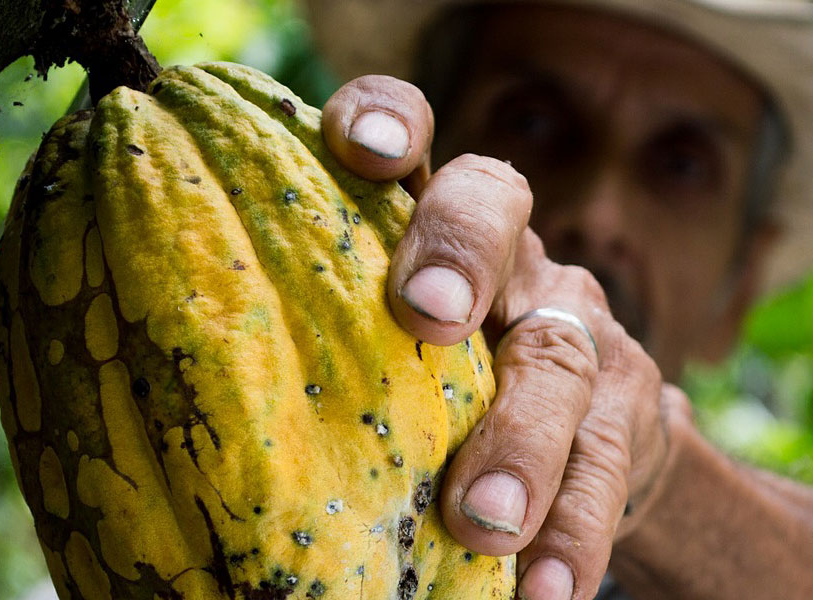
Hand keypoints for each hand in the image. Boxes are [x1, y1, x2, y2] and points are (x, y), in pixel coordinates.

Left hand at [323, 75, 687, 599]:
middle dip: (460, 252)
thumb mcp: (385, 348)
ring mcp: (578, 329)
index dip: (389, 120)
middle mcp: (513, 257)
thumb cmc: (444, 391)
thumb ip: (327, 342)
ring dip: (522, 441)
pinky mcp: (629, 411)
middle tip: (425, 316)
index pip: (416, 137)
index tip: (357, 148)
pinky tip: (543, 589)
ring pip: (559, 359)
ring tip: (485, 522)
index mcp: (434, 225)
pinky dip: (573, 532)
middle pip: (497, 210)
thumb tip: (183, 418)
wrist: (593, 440)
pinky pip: (607, 466)